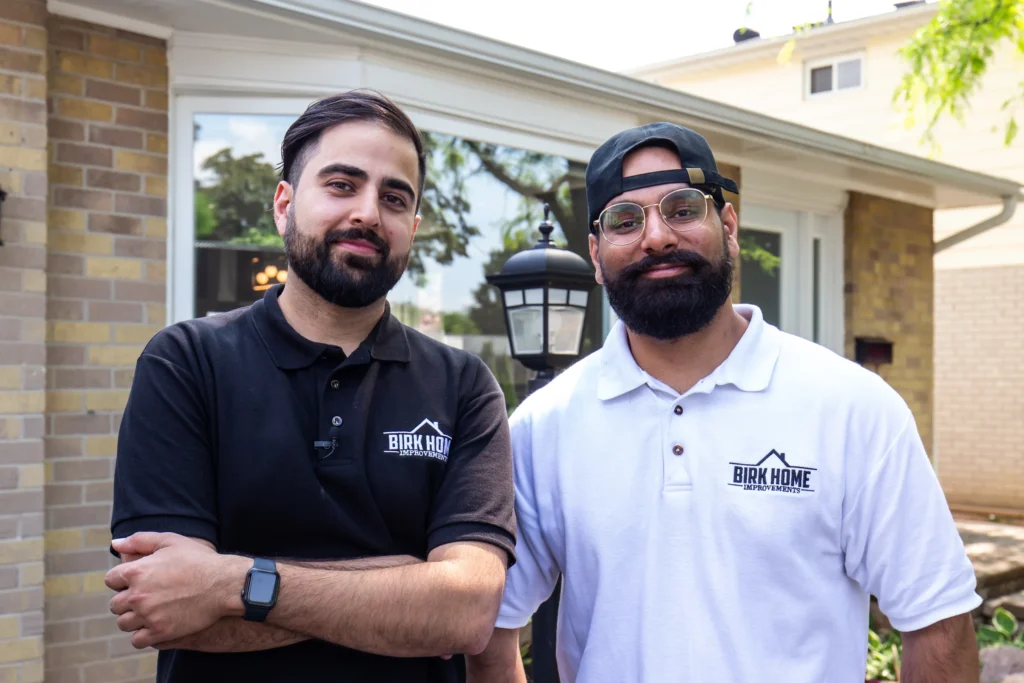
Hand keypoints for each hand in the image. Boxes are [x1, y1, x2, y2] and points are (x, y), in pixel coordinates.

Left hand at [105, 533, 248, 648]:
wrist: (223, 584)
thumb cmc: (198, 560)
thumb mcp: (171, 541)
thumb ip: (139, 540)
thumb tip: (115, 544)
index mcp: (136, 571)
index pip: (111, 580)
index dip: (123, 579)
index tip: (138, 580)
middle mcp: (137, 595)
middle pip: (115, 604)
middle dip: (127, 600)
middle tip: (147, 597)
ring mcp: (148, 615)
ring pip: (124, 623)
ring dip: (134, 618)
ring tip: (151, 611)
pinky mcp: (160, 631)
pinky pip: (137, 640)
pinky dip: (143, 635)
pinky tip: (155, 625)